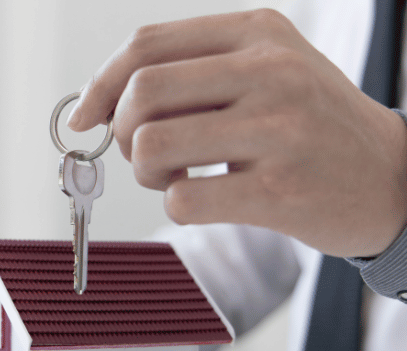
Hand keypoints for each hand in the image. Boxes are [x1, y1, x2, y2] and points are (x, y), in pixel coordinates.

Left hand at [68, 9, 406, 257]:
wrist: (390, 177)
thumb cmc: (309, 125)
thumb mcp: (262, 72)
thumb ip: (188, 75)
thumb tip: (97, 105)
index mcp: (256, 33)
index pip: (146, 45)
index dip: (100, 84)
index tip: (86, 117)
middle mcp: (269, 71)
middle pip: (142, 92)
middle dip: (123, 130)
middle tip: (145, 152)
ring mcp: (278, 130)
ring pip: (152, 145)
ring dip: (145, 171)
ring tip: (176, 176)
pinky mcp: (279, 191)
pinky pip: (182, 199)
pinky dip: (175, 205)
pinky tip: (205, 197)